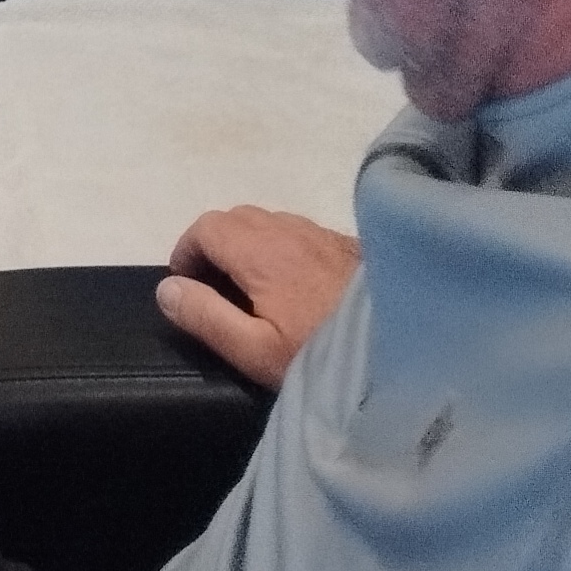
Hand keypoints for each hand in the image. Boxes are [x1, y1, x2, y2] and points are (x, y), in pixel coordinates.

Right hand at [155, 205, 360, 387]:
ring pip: (269, 223)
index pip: (206, 226)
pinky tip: (296, 288)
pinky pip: (300, 233)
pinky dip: (282, 249)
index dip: (186, 251)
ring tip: (252, 292)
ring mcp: (321, 233)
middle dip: (215, 246)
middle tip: (215, 292)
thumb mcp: (255, 350)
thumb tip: (167, 288)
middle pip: (236, 219)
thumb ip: (207, 317)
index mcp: (259, 249)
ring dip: (249, 246)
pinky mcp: (347, 245)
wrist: (402, 347)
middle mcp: (288, 228)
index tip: (185, 287)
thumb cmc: (319, 351)